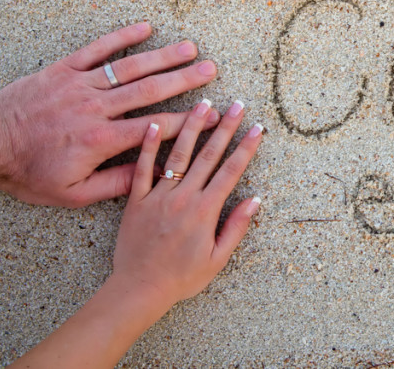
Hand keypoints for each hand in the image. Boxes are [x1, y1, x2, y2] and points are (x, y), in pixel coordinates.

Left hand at [0, 22, 219, 206]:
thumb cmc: (30, 173)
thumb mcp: (73, 193)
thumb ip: (116, 183)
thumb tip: (154, 175)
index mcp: (101, 140)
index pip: (155, 128)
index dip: (189, 122)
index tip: (213, 115)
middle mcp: (95, 108)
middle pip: (149, 90)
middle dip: (185, 80)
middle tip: (212, 70)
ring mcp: (80, 85)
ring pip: (129, 68)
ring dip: (162, 56)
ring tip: (190, 48)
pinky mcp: (63, 70)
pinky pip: (97, 50)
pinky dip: (121, 37)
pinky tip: (144, 28)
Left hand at [7, 102, 262, 368]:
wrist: (138, 290)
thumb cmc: (181, 279)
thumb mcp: (217, 259)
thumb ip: (236, 227)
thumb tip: (255, 200)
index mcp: (205, 210)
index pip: (231, 171)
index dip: (246, 147)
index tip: (257, 127)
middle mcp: (183, 197)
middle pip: (208, 155)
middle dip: (225, 127)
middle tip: (237, 104)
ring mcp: (158, 196)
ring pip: (178, 154)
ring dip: (192, 127)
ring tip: (203, 104)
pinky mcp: (136, 200)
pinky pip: (142, 168)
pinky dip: (148, 146)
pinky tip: (154, 123)